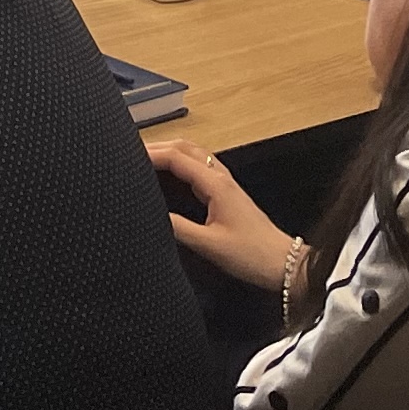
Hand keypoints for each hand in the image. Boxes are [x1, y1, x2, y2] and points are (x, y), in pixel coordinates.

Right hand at [142, 138, 297, 289]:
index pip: (176, 158)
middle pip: (185, 147)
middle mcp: (220, 177)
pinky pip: (200, 166)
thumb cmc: (250, 255)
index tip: (126, 156)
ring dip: (170, 150)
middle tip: (131, 151)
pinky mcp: (227, 193)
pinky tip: (173, 173)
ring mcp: (225, 184)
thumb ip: (177, 228)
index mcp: (215, 184)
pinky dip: (181, 162)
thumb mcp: (209, 245)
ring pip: (194, 154)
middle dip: (158, 145)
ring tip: (146, 157)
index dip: (150, 153)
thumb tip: (148, 214)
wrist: (282, 264)